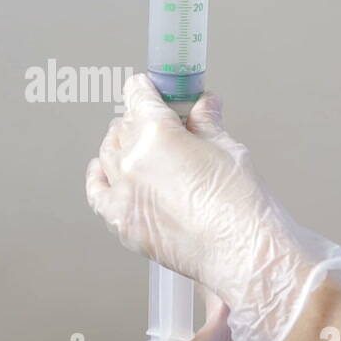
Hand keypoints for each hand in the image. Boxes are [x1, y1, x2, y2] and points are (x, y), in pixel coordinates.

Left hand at [86, 73, 340, 340]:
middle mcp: (131, 162)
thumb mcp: (228, 148)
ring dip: (120, 144)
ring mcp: (123, 195)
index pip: (138, 95)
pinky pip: (97, 193)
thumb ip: (206, 122)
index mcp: (155, 134)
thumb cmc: (241, 204)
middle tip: (161, 122)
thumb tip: (203, 104)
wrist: (243, 253)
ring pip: (107, 155)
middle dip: (140, 118)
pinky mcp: (124, 224)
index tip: (152, 87)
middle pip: (123, 126)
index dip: (147, 88)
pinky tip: (104, 171)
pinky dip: (99, 178)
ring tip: (138, 146)